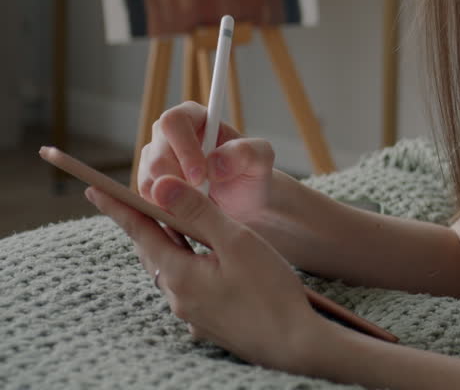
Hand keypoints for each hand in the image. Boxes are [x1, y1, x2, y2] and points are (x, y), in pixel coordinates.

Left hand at [86, 175, 322, 373]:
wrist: (294, 345)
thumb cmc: (271, 291)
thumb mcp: (237, 242)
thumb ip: (198, 212)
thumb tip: (160, 185)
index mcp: (180, 275)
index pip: (140, 232)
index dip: (117, 208)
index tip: (93, 188)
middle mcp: (178, 298)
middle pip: (152, 253)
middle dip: (143, 225)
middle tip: (133, 202)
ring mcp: (192, 315)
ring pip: (170, 271)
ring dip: (167, 246)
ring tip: (171, 225)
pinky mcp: (209, 324)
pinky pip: (188, 289)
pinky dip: (188, 267)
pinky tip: (207, 263)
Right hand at [138, 101, 276, 224]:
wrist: (243, 202)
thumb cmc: (251, 174)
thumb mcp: (261, 159)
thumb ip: (246, 152)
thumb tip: (215, 161)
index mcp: (194, 116)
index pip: (174, 122)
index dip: (183, 148)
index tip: (200, 176)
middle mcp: (168, 134)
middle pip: (155, 154)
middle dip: (177, 179)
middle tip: (201, 196)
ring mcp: (154, 159)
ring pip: (148, 178)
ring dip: (174, 197)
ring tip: (202, 202)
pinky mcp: (148, 183)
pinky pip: (146, 198)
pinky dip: (167, 208)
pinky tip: (190, 209)